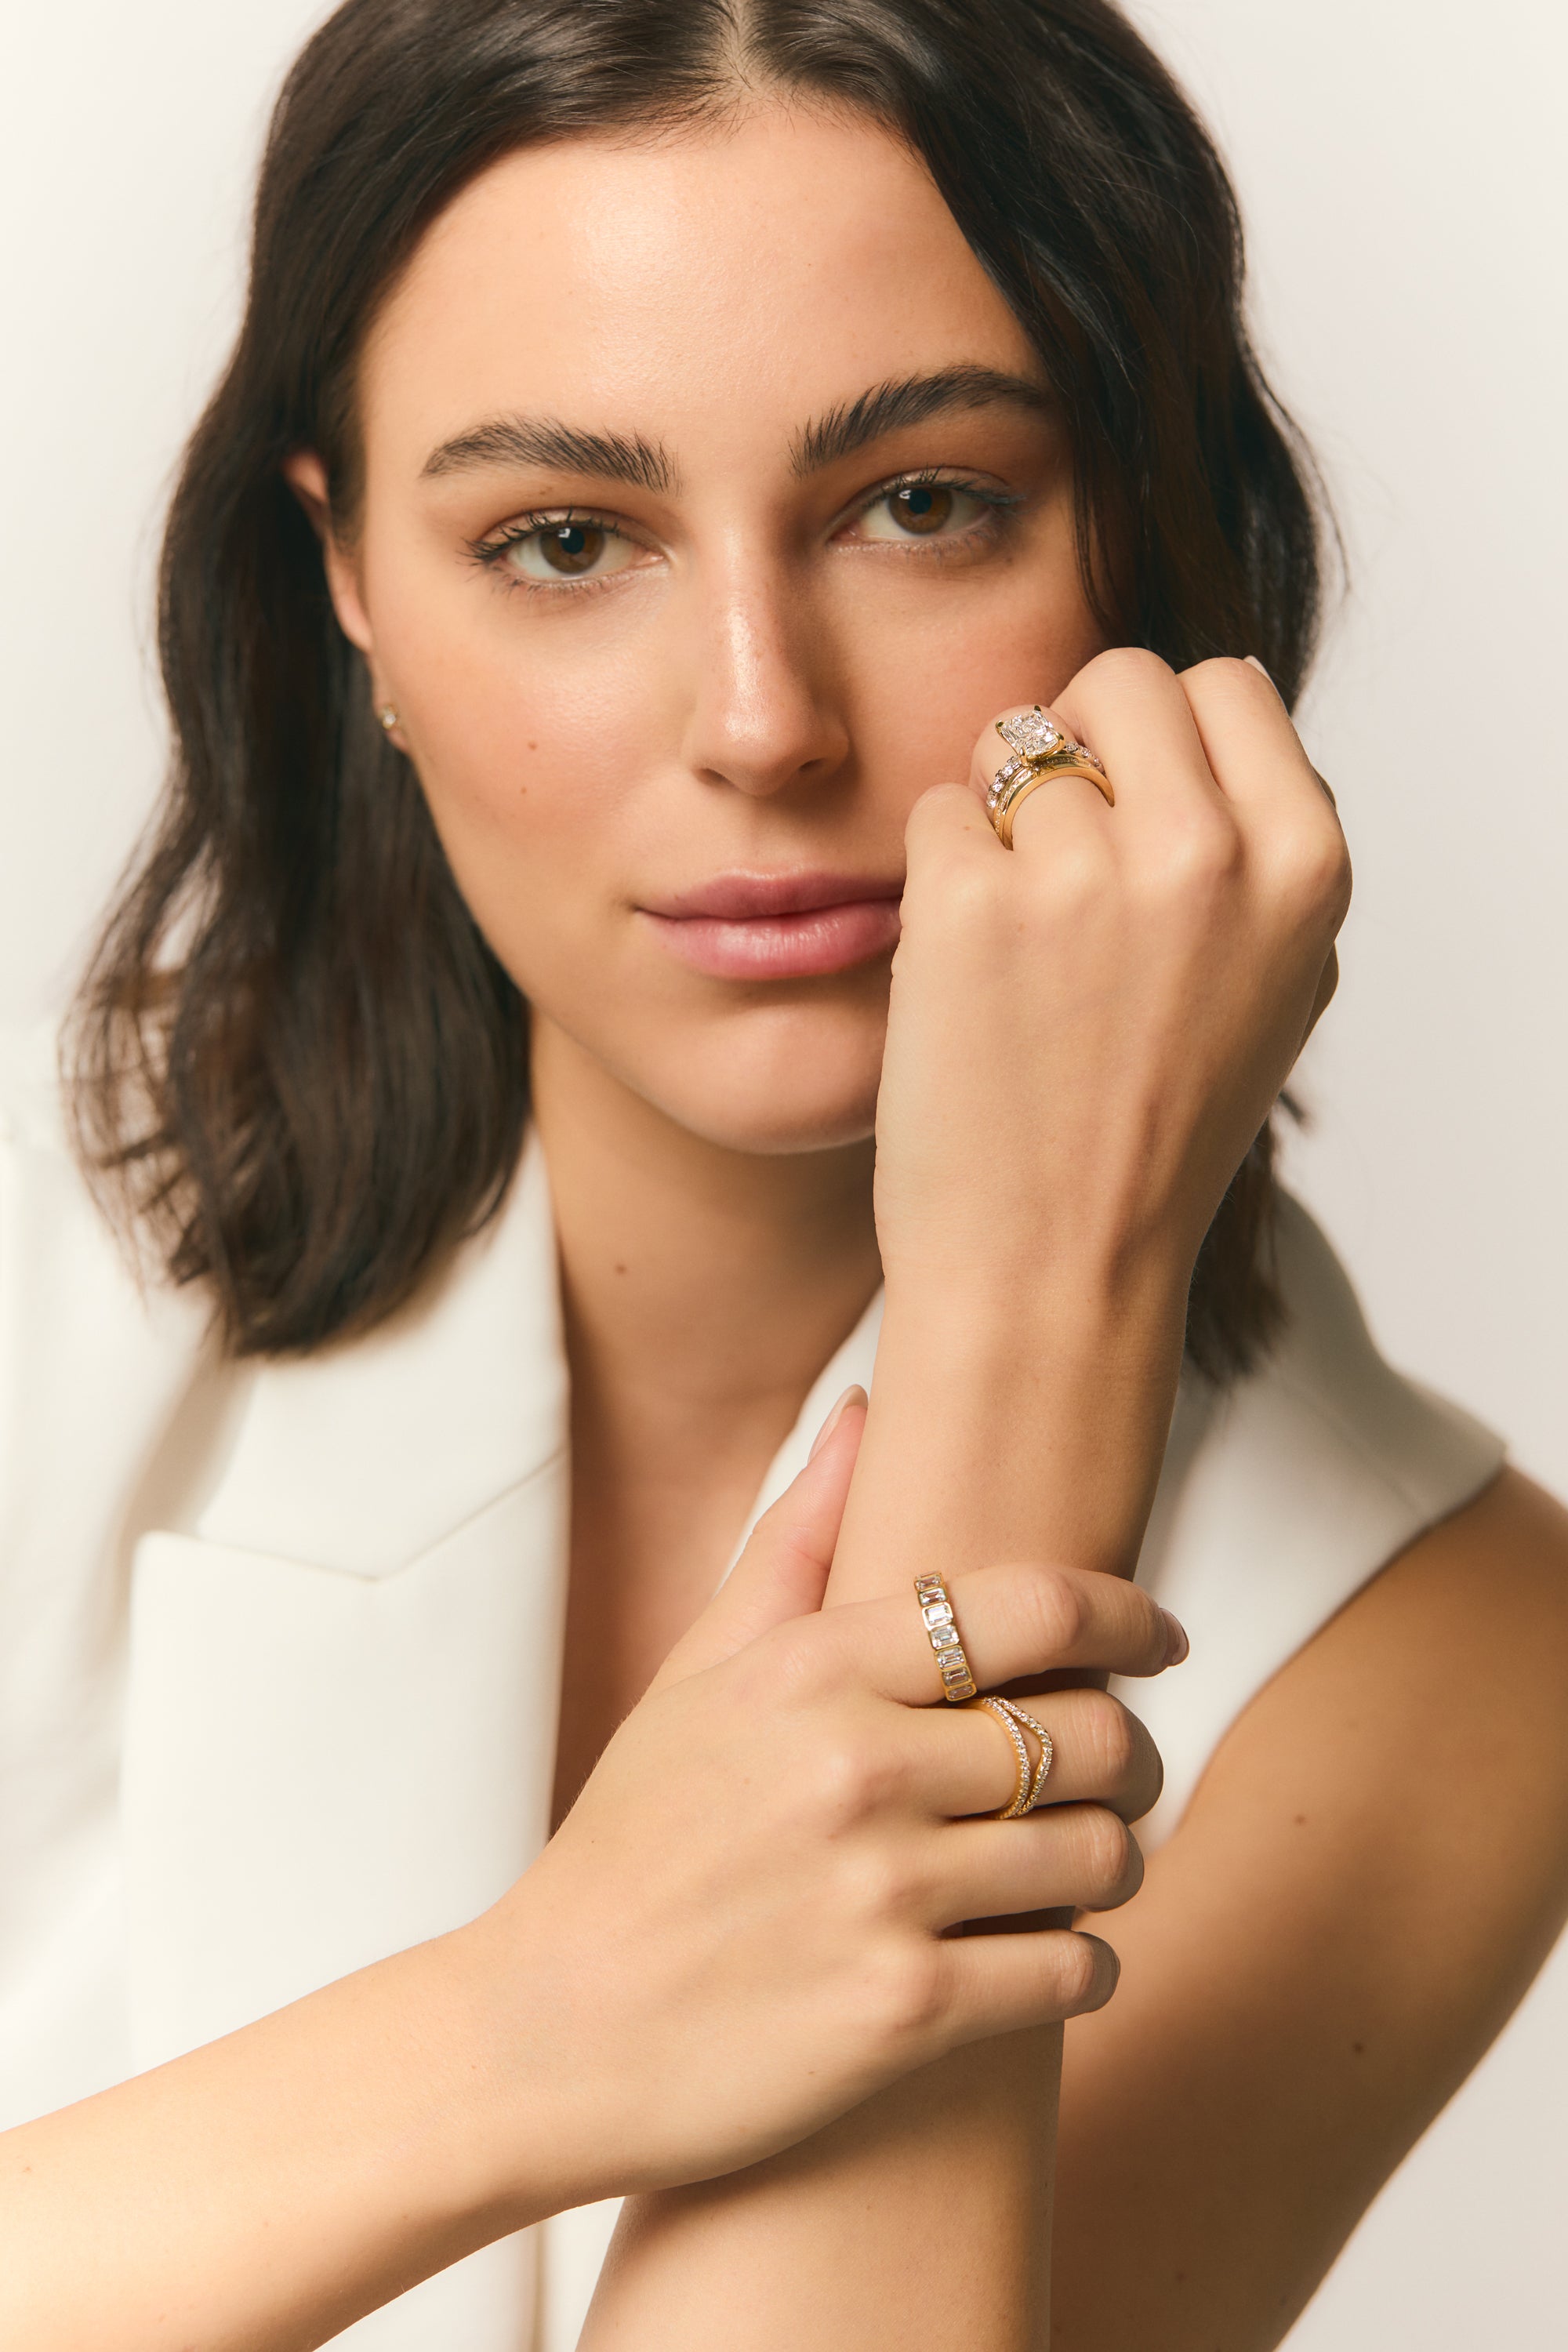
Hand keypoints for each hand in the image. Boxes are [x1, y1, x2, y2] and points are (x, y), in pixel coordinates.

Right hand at [466, 1395, 1178, 2210]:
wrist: (549, 2035)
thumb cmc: (632, 1842)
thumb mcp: (696, 1676)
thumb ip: (795, 1543)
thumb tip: (865, 1409)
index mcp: (811, 1670)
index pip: (1036, 1608)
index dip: (1130, 1616)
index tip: (1160, 1638)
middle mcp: (857, 1767)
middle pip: (1094, 1732)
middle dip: (1131, 1753)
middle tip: (1120, 1774)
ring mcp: (883, 1892)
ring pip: (1101, 1854)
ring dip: (1115, 1861)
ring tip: (1083, 1866)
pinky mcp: (905, 2014)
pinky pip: (1075, 1970)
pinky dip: (1088, 1966)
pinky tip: (1056, 1958)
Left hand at [872, 650, 1349, 1307]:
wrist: (1054, 1272)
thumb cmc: (1154, 1141)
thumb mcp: (1276, 989)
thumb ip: (1264, 853)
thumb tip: (1223, 720)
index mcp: (1304, 865)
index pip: (1224, 685)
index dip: (1163, 740)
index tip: (1135, 816)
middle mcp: (1208, 854)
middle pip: (1118, 680)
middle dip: (1075, 745)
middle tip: (1056, 860)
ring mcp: (1085, 874)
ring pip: (1009, 741)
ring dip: (996, 818)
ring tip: (1016, 944)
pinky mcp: (968, 904)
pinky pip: (933, 812)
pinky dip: (934, 877)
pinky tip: (962, 973)